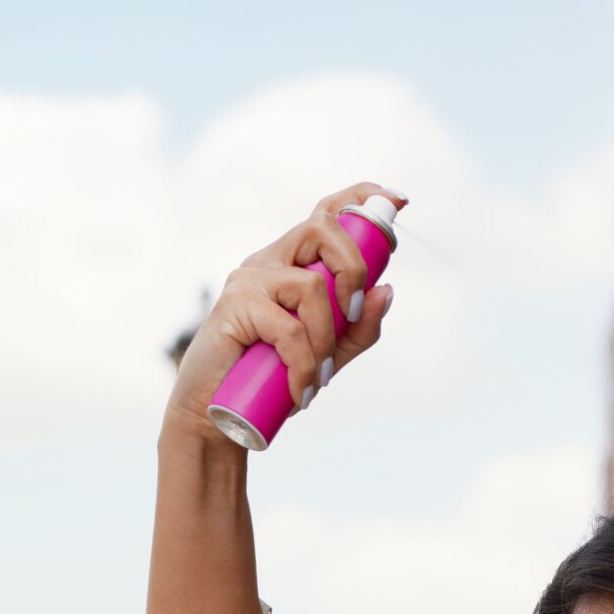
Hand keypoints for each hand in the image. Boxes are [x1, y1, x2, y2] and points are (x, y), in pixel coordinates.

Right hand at [164, 181, 405, 450]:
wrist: (217, 414)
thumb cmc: (268, 381)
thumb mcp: (327, 355)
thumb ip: (357, 329)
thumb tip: (386, 290)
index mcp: (292, 264)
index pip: (326, 216)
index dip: (360, 198)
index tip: (396, 199)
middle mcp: (271, 262)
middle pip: (322, 228)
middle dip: (353, 268)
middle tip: (352, 315)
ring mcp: (250, 278)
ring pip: (311, 285)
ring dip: (326, 338)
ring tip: (318, 377)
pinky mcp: (235, 303)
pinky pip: (290, 329)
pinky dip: (303, 365)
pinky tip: (300, 392)